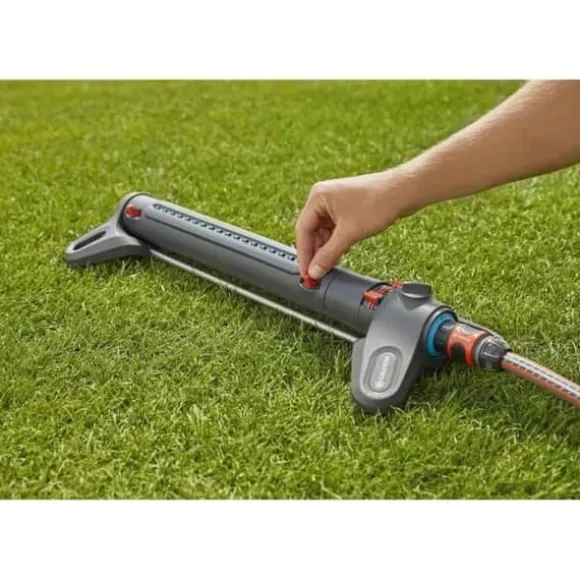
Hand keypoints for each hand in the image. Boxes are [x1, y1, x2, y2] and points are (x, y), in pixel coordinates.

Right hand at [295, 169, 417, 278]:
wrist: (403, 191)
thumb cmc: (377, 202)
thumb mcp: (349, 233)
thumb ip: (329, 254)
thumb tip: (315, 271)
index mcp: (318, 197)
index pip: (303, 230)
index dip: (304, 254)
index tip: (307, 273)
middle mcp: (323, 198)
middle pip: (311, 232)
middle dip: (315, 253)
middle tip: (317, 273)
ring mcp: (335, 203)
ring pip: (323, 232)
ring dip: (327, 249)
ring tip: (330, 265)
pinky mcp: (347, 208)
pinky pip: (335, 229)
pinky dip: (336, 243)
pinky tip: (341, 253)